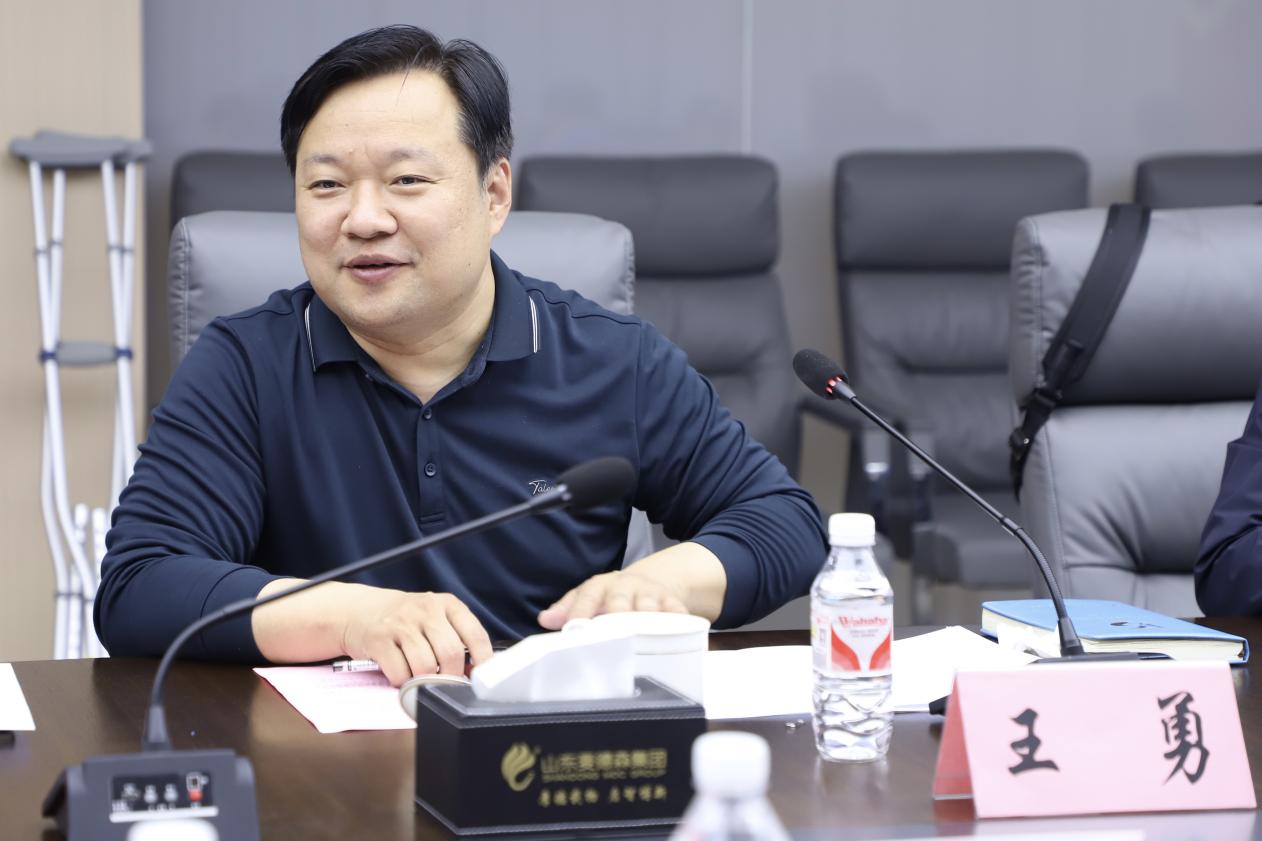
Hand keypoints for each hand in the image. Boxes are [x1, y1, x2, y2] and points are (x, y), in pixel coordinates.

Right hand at [340, 589, 493, 686]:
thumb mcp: (436, 618)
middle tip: (445, 683)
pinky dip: (402, 682)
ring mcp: (401, 623)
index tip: (480, 680)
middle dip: (451, 677)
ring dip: (425, 681)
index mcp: (448, 604)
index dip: (483, 662)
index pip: (475, 635)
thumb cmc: (406, 620)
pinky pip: (399, 673)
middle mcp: (426, 609)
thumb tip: (473, 673)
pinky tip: (400, 673)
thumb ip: (456, 638)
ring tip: (419, 677)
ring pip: (426, 666)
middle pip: (451, 653)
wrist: (361, 610)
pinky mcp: (379, 639)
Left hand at [537, 569, 688, 629]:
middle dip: (616, 615)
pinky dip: (677, 621)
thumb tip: (545, 619)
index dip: (580, 611)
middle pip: (619, 600)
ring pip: (648, 606)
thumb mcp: (589, 597)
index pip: (587, 596)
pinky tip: (678, 632)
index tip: (573, 628)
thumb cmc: (611, 596)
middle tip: (612, 633)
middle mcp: (625, 586)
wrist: (647, 581)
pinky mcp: (671, 601)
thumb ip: (568, 608)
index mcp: (601, 586)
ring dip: (646, 620)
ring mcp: (649, 593)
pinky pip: (676, 611)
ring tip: (643, 637)